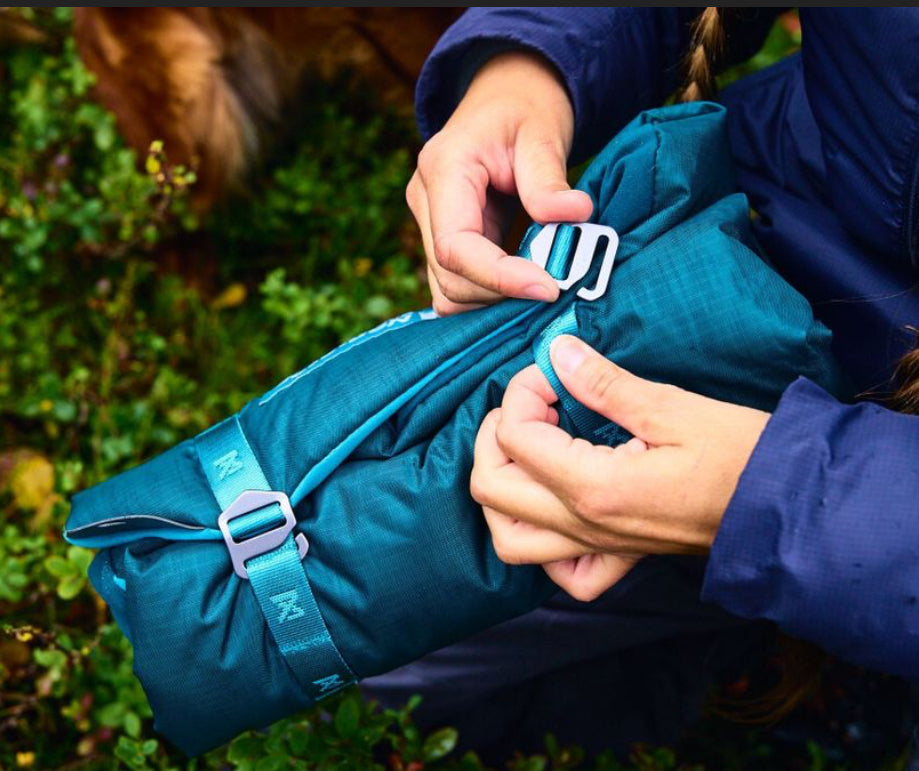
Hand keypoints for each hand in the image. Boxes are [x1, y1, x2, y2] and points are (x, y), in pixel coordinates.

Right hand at [407, 51, 592, 315]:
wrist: (507, 96)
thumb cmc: (525, 109)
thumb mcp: (542, 132)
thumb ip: (548, 177)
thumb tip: (575, 214)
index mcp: (443, 170)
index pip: (455, 247)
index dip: (499, 277)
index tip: (548, 288)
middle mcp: (425, 201)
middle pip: (450, 278)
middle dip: (502, 294)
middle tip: (558, 286)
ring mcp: (429, 224)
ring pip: (450, 293)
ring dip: (497, 300)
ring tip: (544, 282)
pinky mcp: (444, 241)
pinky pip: (459, 287)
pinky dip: (493, 295)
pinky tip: (527, 281)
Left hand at [471, 335, 770, 600]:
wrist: (787, 506)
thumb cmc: (740, 454)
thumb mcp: (671, 406)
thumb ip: (603, 382)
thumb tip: (556, 352)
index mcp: (595, 487)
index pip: (515, 437)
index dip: (522, 392)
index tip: (554, 370)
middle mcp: (585, 525)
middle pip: (490, 489)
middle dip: (494, 435)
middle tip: (531, 403)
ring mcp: (598, 547)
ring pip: (509, 538)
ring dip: (502, 489)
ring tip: (528, 448)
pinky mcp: (618, 558)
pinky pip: (559, 571)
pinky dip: (542, 540)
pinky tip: (557, 503)